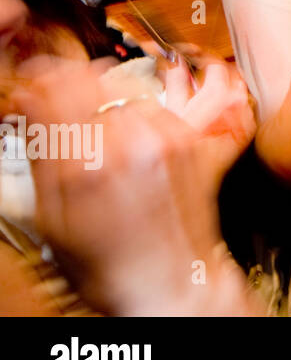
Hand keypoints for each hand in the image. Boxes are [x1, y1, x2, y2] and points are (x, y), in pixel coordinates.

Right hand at [13, 55, 243, 314]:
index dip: (43, 78)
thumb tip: (29, 102)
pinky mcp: (192, 141)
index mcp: (86, 164)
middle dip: (74, 87)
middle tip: (64, 104)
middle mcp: (130, 143)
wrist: (169, 282)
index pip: (59, 86)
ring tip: (101, 133)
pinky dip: (139, 116)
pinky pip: (157, 107)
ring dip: (108, 101)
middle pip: (94, 80)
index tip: (36, 81)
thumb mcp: (52, 215)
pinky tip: (132, 144)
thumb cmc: (109, 262)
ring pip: (127, 91)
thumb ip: (42, 151)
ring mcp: (166, 139)